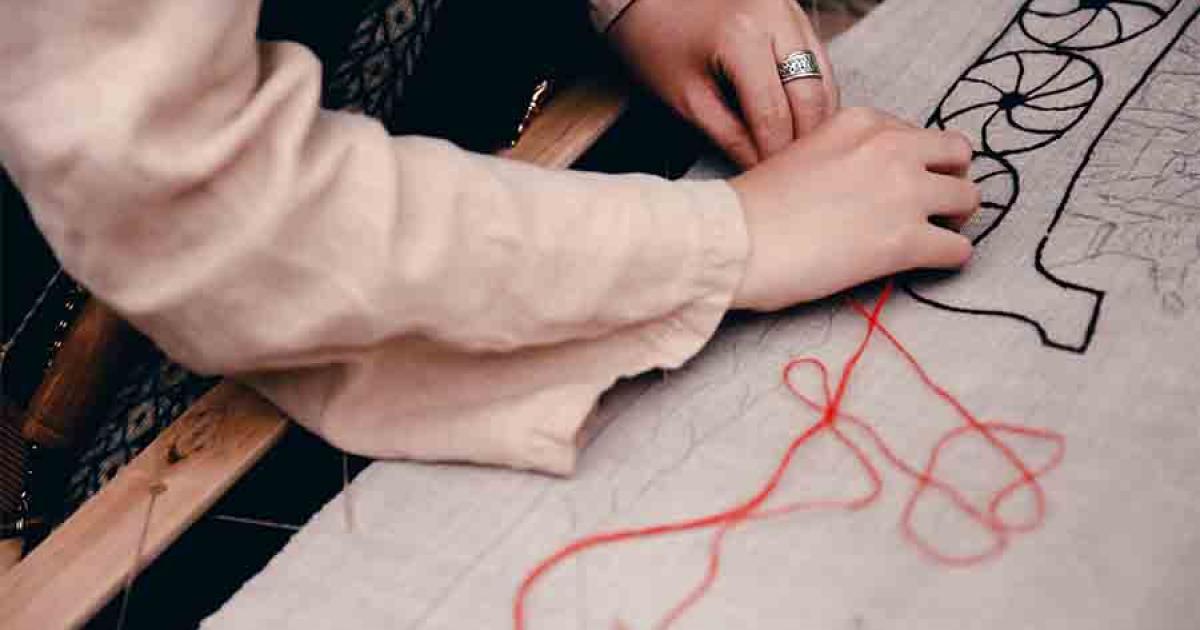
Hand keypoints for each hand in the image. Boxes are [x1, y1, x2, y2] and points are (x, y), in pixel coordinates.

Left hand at [609, 0, 837, 168]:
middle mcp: (777, 16)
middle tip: (795, 175)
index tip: (773, 183)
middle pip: (811, 94)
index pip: (774, 113)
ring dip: (817, 117)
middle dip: (805, 140)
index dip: (775, 154)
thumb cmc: (654, 42)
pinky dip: (815, 92)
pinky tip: (802, 121)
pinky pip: (819, 59)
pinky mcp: (794, 10)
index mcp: (743, 37)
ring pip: (824, 76)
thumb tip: (760, 167)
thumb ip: (727, 135)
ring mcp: (790, 9)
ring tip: (801, 154)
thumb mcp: (684, 97)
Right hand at [728, 108, 979, 310]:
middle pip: (957, 155)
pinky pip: (960, 249)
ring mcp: (904, 193)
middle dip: (949, 180)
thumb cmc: (754, 208)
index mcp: (863, 122)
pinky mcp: (908, 241)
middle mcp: (892, 148)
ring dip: (955, 220)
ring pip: (970, 199)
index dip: (914, 163)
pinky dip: (950, 259)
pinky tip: (925, 266)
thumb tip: (866, 188)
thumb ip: (844, 156)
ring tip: (931, 238)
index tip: (897, 187)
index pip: (917, 134)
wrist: (737, 242)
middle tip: (930, 209)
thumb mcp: (802, 152)